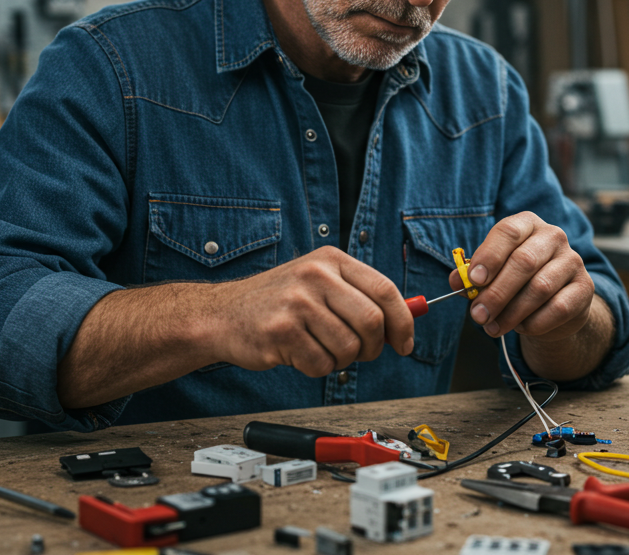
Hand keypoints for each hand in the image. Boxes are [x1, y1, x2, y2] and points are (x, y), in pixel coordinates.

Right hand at [210, 246, 414, 376]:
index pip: (385, 289)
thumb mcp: (318, 283)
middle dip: (373, 348)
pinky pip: (321, 364)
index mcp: (331, 260)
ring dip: (340, 360)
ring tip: (319, 348)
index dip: (403, 321)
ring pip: (349, 348)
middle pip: (372, 322)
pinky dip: (315, 368)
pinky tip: (297, 353)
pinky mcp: (282, 331)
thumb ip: (359, 297)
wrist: (222, 315)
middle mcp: (315, 275)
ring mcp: (297, 302)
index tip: (405, 342)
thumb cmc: (277, 303)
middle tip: (361, 354)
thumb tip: (406, 321)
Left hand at [453, 212, 595, 340]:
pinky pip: (558, 308)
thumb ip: (474, 275)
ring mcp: (572, 260)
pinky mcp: (585, 287)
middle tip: (478, 315)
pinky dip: (534, 323)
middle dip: (497, 292)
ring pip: (540, 288)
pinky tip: (522, 327)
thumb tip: (458, 280)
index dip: (490, 256)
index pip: (508, 231)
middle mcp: (553, 236)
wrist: (555, 303)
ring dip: (512, 312)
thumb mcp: (493, 273)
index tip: (474, 280)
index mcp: (527, 224)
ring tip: (493, 327)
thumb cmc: (517, 281)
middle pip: (524, 262)